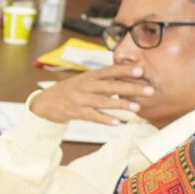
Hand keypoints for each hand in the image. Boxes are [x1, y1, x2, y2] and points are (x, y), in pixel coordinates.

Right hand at [26, 63, 151, 125]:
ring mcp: (80, 99)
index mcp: (89, 76)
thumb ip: (104, 79)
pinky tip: (117, 122)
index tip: (141, 71)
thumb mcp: (85, 80)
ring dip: (121, 104)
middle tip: (149, 90)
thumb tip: (127, 76)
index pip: (110, 71)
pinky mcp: (76, 112)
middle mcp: (85, 86)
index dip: (125, 71)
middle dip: (131, 88)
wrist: (45, 102)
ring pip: (103, 102)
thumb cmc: (70, 90)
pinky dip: (105, 119)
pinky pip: (93, 116)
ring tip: (136, 108)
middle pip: (111, 86)